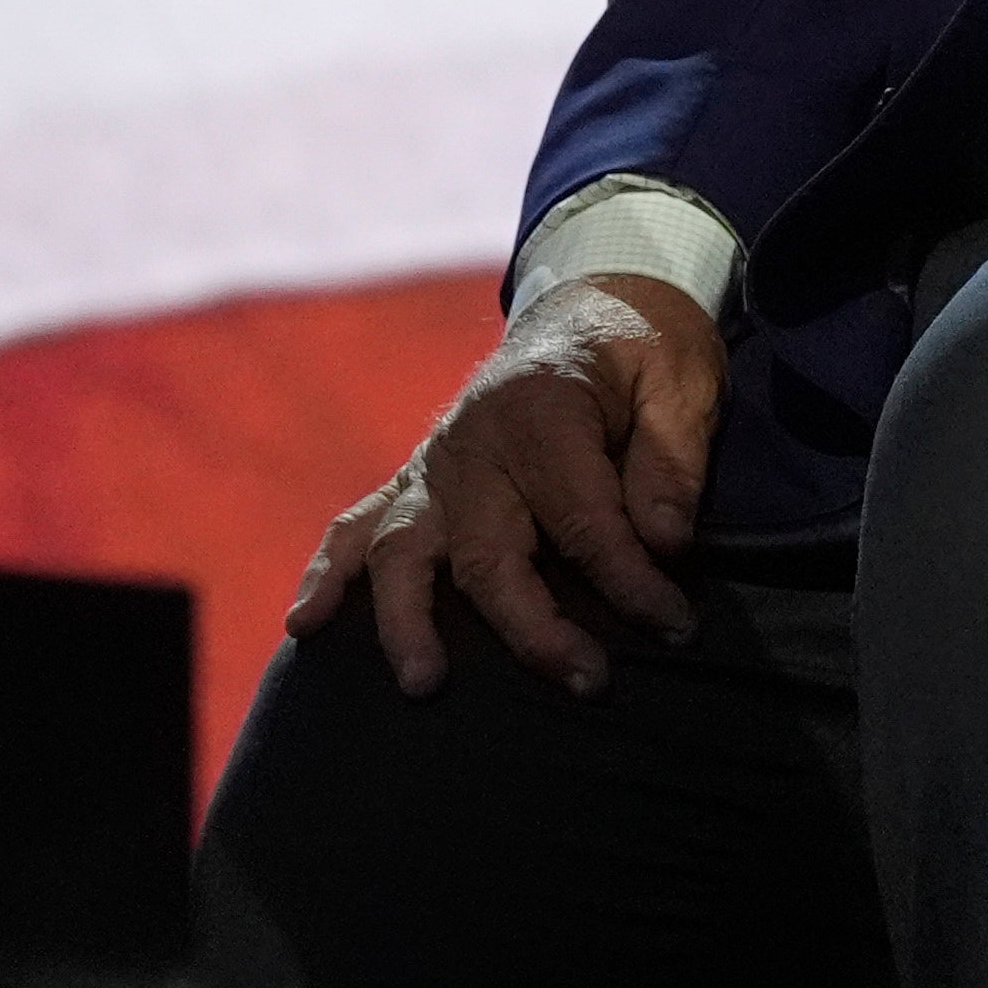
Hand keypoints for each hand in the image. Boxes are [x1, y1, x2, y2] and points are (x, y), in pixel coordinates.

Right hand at [280, 271, 725, 700]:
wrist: (589, 305)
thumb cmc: (641, 351)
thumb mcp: (682, 383)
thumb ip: (671, 463)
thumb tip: (664, 543)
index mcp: (543, 409)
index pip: (582, 518)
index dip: (630, 581)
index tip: (673, 626)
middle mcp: (474, 441)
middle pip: (489, 551)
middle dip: (535, 627)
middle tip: (587, 681)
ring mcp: (433, 464)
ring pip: (406, 552)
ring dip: (409, 619)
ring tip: (424, 681)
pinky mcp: (413, 480)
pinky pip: (357, 527)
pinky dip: (328, 574)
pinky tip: (305, 624)